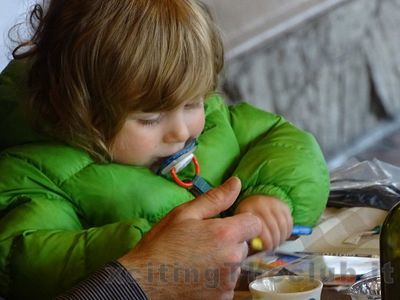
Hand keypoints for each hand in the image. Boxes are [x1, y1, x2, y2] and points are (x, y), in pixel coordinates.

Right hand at [118, 177, 261, 299]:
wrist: (144, 281)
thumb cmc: (162, 243)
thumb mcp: (184, 214)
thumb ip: (215, 198)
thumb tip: (236, 182)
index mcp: (225, 234)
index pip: (255, 223)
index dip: (241, 221)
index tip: (223, 224)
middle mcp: (232, 259)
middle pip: (244, 244)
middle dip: (230, 241)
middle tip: (203, 242)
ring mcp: (228, 281)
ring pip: (236, 263)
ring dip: (224, 260)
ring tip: (198, 259)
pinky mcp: (222, 298)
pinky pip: (228, 282)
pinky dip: (218, 278)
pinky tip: (198, 274)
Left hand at [235, 195, 292, 250]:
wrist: (255, 203)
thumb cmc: (248, 218)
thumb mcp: (243, 225)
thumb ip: (249, 237)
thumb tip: (258, 248)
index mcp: (247, 209)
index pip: (260, 226)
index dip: (266, 240)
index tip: (267, 248)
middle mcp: (261, 204)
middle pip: (273, 226)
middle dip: (275, 240)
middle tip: (273, 248)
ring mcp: (273, 203)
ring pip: (282, 225)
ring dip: (282, 237)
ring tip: (277, 243)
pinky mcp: (283, 205)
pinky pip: (289, 222)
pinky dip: (287, 232)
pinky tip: (282, 236)